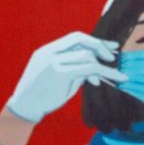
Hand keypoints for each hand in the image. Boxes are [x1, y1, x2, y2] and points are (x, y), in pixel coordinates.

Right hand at [7, 32, 126, 122]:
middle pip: (80, 39)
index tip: (111, 47)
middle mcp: (50, 51)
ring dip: (105, 66)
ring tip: (118, 76)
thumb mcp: (59, 78)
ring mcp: (53, 61)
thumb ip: (74, 69)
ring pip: (86, 55)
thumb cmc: (43, 94)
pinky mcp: (59, 73)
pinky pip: (87, 68)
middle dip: (100, 46)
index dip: (95, 41)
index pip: (75, 38)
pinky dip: (103, 73)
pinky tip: (113, 79)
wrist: (26, 106)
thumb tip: (95, 70)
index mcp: (48, 50)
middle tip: (113, 58)